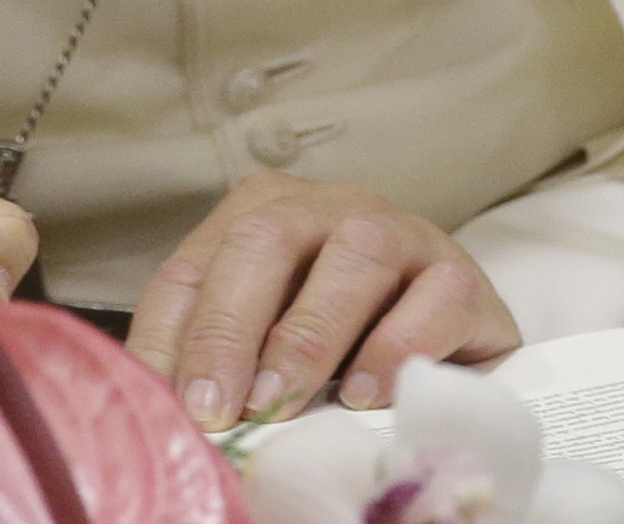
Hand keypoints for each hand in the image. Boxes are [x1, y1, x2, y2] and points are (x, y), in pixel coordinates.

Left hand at [127, 172, 518, 427]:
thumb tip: (160, 415)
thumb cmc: (338, 347)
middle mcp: (330, 207)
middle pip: (265, 240)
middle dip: (230, 329)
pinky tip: (364, 396)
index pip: (196, 268)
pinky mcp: (462, 277)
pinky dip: (394, 349)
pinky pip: (434, 298)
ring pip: (355, 255)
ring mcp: (402, 233)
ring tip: (280, 404)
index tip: (173, 408)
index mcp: (264, 213)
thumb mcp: (262, 349)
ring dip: (308, 337)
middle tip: (218, 410)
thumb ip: (213, 363)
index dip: (174, 338)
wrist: (451, 348)